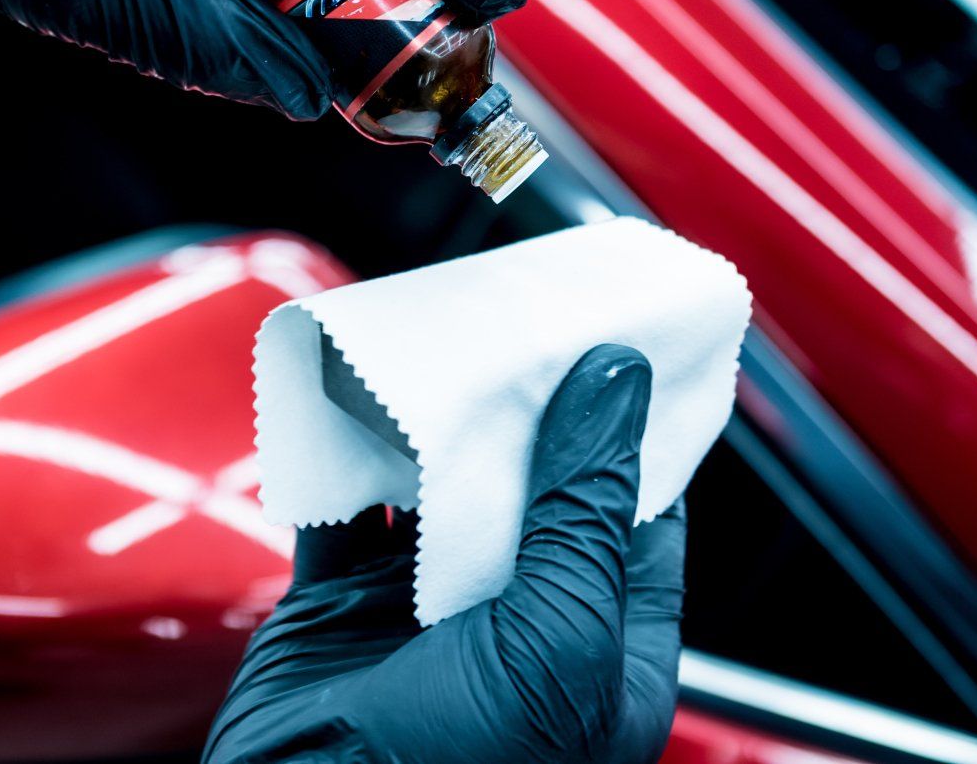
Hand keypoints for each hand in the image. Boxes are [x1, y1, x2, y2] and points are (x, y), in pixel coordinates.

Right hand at [205, 345, 684, 762]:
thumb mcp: (566, 635)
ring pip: (438, 488)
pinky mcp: (340, 611)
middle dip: (526, 409)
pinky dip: (342, 453)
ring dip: (434, 423)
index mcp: (602, 651)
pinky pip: (344, 510)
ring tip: (444, 347)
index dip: (632, 429)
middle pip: (531, 489)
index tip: (624, 347)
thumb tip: (617, 384)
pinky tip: (351, 404)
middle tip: (524, 324)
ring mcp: (425, 617)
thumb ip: (586, 509)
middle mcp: (517, 628)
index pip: (636, 516)